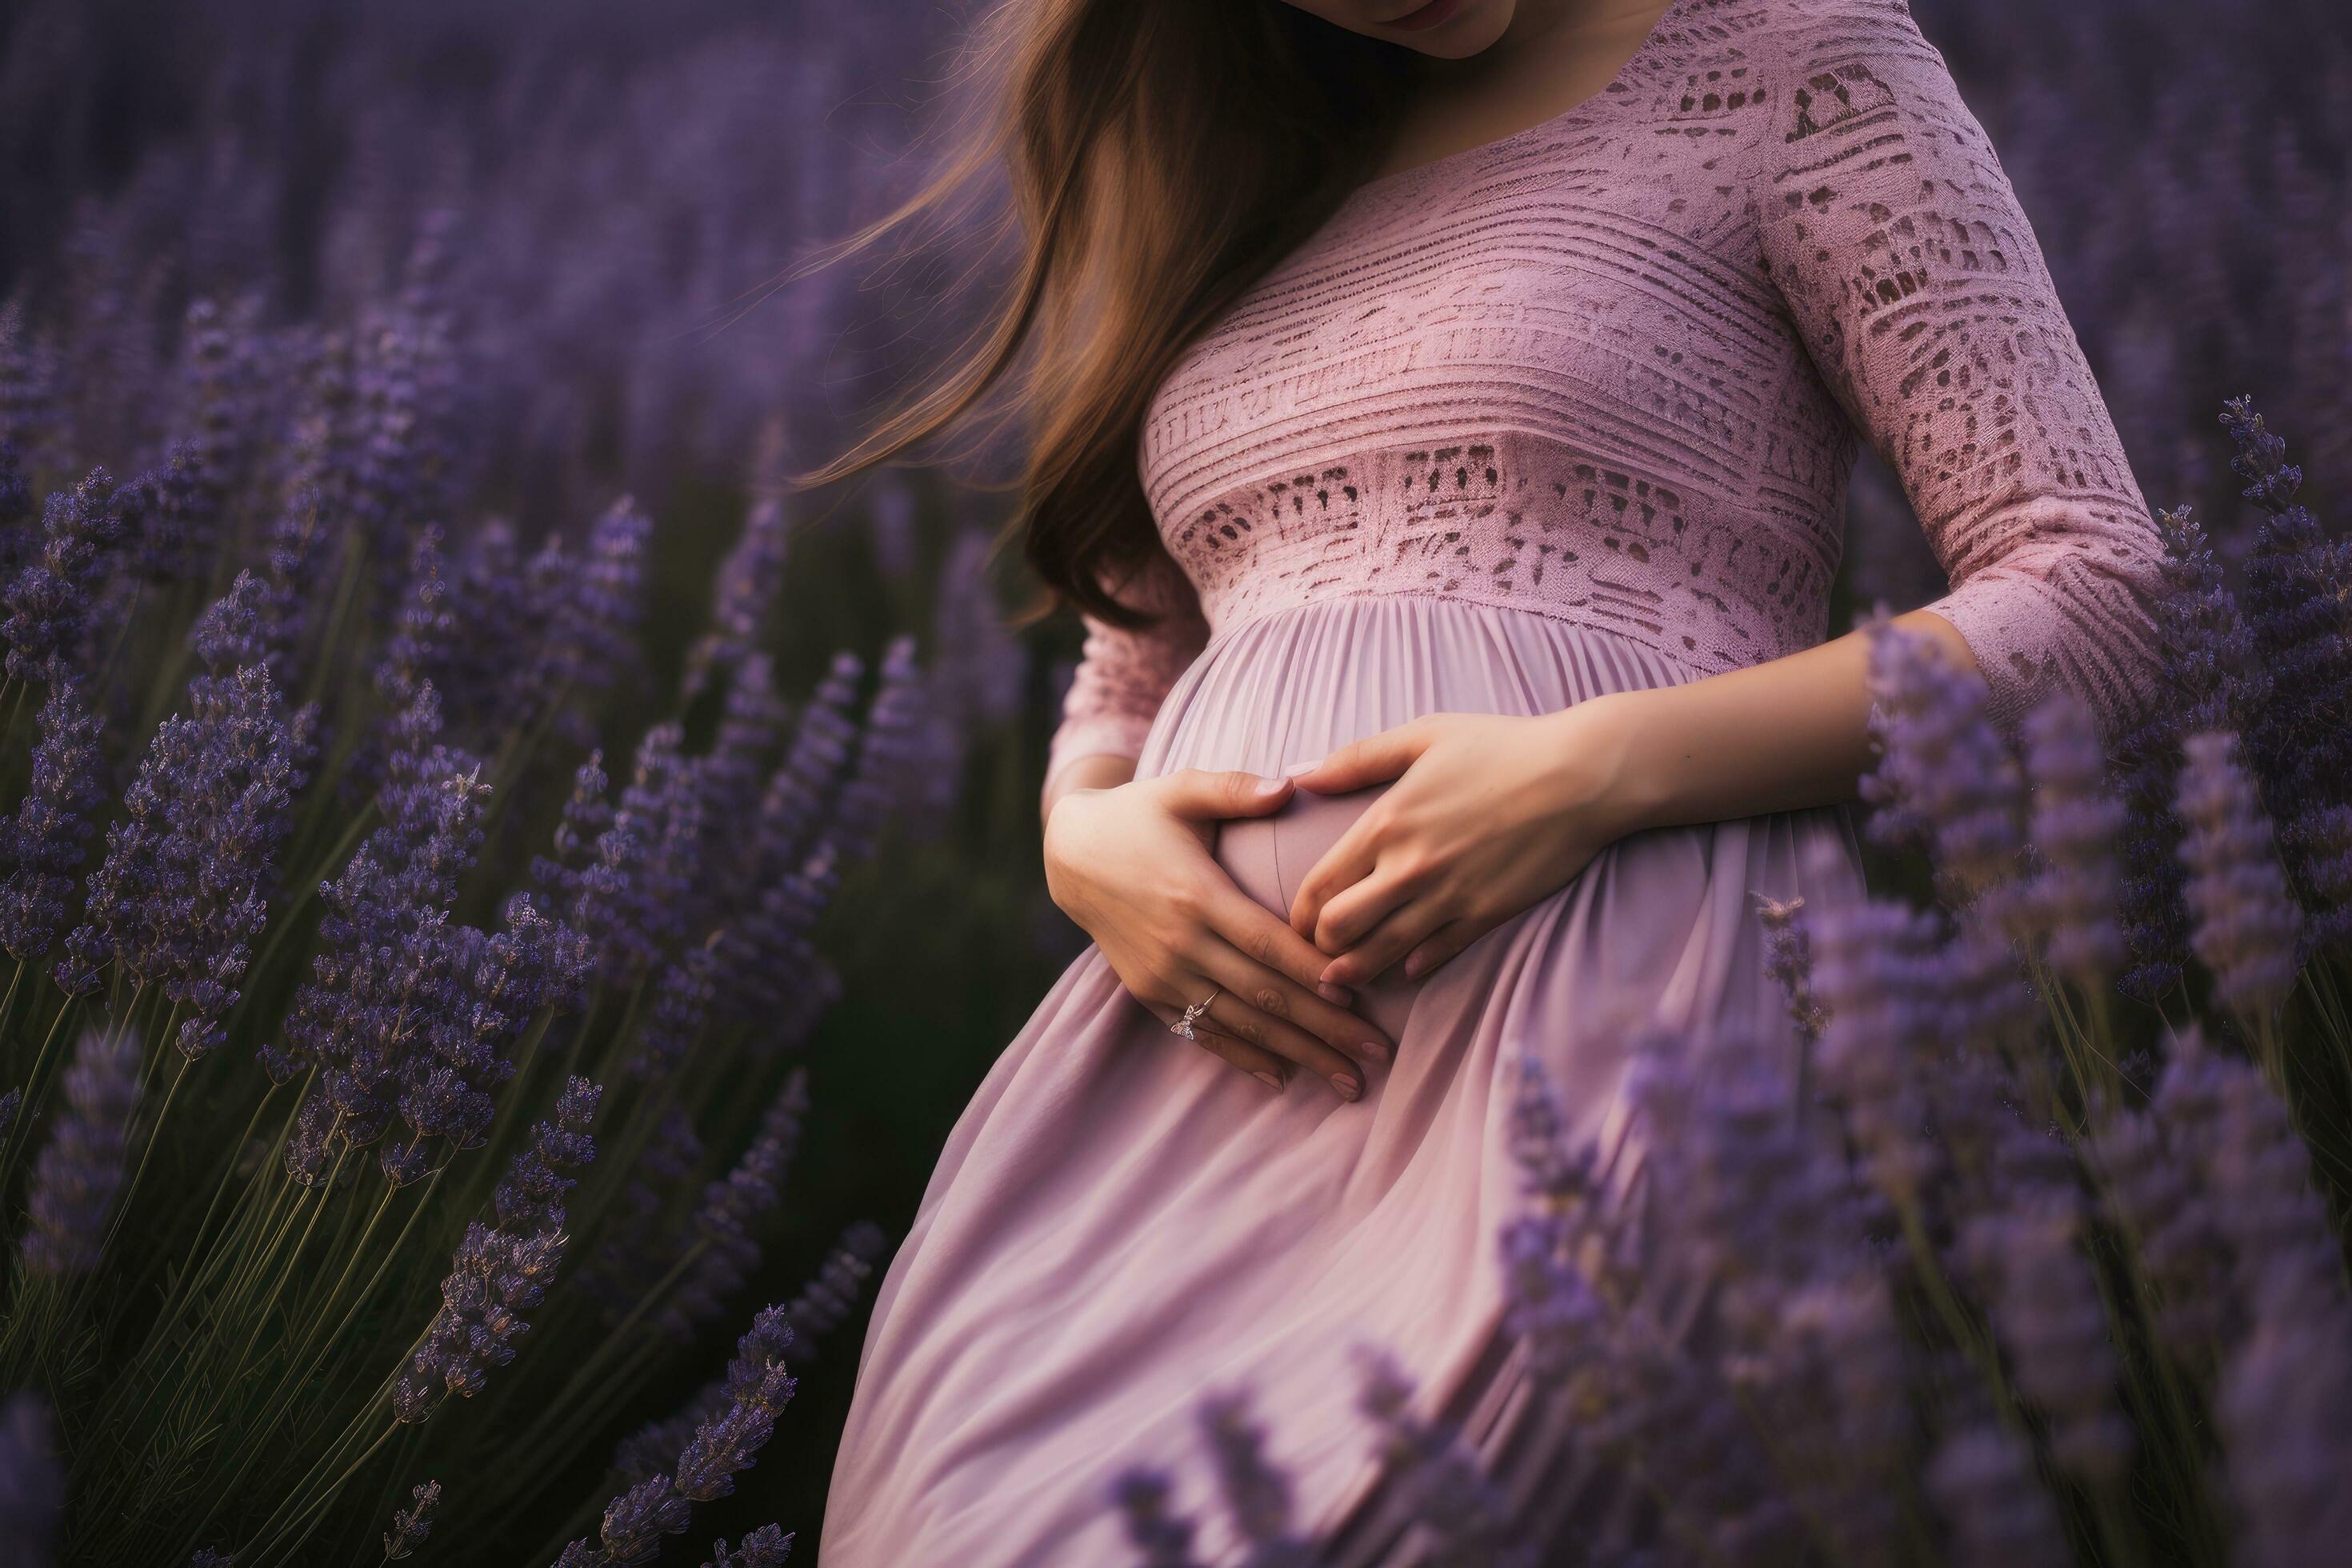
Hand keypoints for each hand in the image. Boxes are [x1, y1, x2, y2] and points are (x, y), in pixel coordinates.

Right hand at [1043, 768, 1393, 1098]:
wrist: (1071, 855)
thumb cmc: (1139, 815)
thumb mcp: (1181, 789)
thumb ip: (1235, 789)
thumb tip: (1290, 786)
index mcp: (1197, 895)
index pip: (1268, 944)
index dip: (1313, 973)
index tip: (1360, 995)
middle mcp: (1180, 944)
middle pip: (1264, 996)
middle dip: (1325, 1029)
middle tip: (1378, 1054)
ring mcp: (1162, 975)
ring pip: (1240, 1024)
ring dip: (1297, 1055)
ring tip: (1348, 1082)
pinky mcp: (1148, 992)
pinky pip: (1201, 1032)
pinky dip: (1243, 1058)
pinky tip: (1284, 1077)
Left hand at [1287, 703, 1649, 986]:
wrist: (1580, 777)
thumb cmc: (1502, 747)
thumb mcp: (1423, 735)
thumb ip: (1357, 758)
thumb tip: (1301, 776)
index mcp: (1385, 823)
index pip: (1317, 888)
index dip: (1298, 914)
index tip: (1299, 920)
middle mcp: (1408, 868)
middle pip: (1338, 931)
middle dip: (1319, 945)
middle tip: (1320, 948)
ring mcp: (1448, 897)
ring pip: (1381, 955)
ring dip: (1355, 970)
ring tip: (1344, 975)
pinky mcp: (1485, 916)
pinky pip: (1435, 957)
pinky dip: (1413, 967)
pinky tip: (1406, 966)